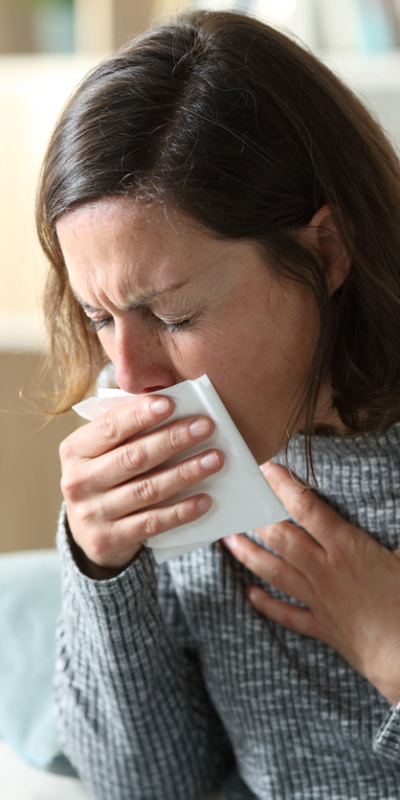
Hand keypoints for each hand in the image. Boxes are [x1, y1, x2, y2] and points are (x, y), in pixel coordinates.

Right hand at [60, 394, 223, 573]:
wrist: (88, 531)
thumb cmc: (105, 475)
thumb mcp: (102, 451)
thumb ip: (126, 428)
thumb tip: (170, 403)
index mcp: (74, 451)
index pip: (109, 427)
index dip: (139, 414)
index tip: (170, 403)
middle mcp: (78, 482)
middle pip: (133, 457)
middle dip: (173, 439)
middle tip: (205, 427)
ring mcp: (92, 513)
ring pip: (147, 489)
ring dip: (185, 473)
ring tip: (214, 459)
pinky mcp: (109, 539)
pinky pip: (152, 523)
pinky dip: (181, 511)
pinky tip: (204, 499)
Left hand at [223, 461, 399, 705]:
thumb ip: (395, 532)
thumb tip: (394, 513)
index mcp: (348, 548)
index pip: (308, 509)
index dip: (285, 487)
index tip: (267, 468)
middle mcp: (325, 570)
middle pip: (282, 539)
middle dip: (258, 519)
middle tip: (238, 503)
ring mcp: (319, 599)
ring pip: (275, 572)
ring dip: (249, 555)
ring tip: (229, 541)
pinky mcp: (320, 626)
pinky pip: (286, 614)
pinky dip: (266, 604)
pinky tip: (249, 593)